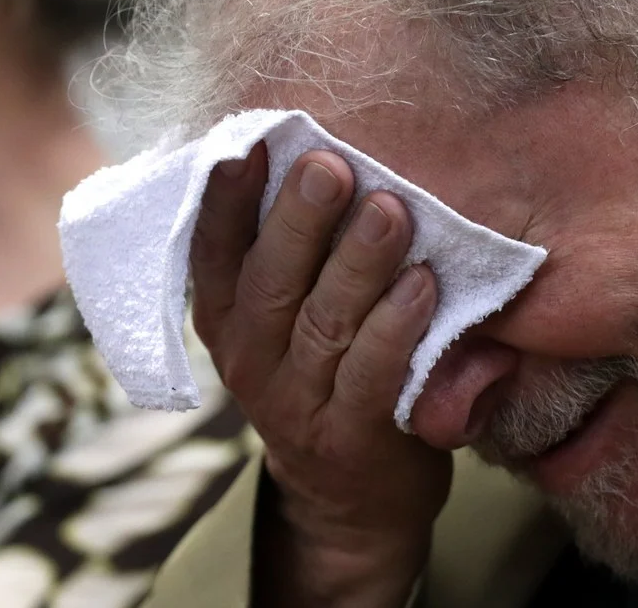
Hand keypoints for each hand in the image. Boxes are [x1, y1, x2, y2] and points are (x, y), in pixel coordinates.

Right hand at [190, 143, 451, 605]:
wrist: (350, 495)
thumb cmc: (325, 377)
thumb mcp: (285, 323)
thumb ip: (292, 258)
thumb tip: (315, 153)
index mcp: (227, 320)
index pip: (214, 253)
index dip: (228, 200)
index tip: (253, 142)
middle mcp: (249, 360)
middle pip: (269, 282)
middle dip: (299, 220)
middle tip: (330, 165)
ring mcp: (297, 403)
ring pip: (321, 323)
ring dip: (356, 264)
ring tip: (389, 210)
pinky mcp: (350, 437)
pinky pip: (372, 374)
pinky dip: (396, 328)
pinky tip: (423, 283)